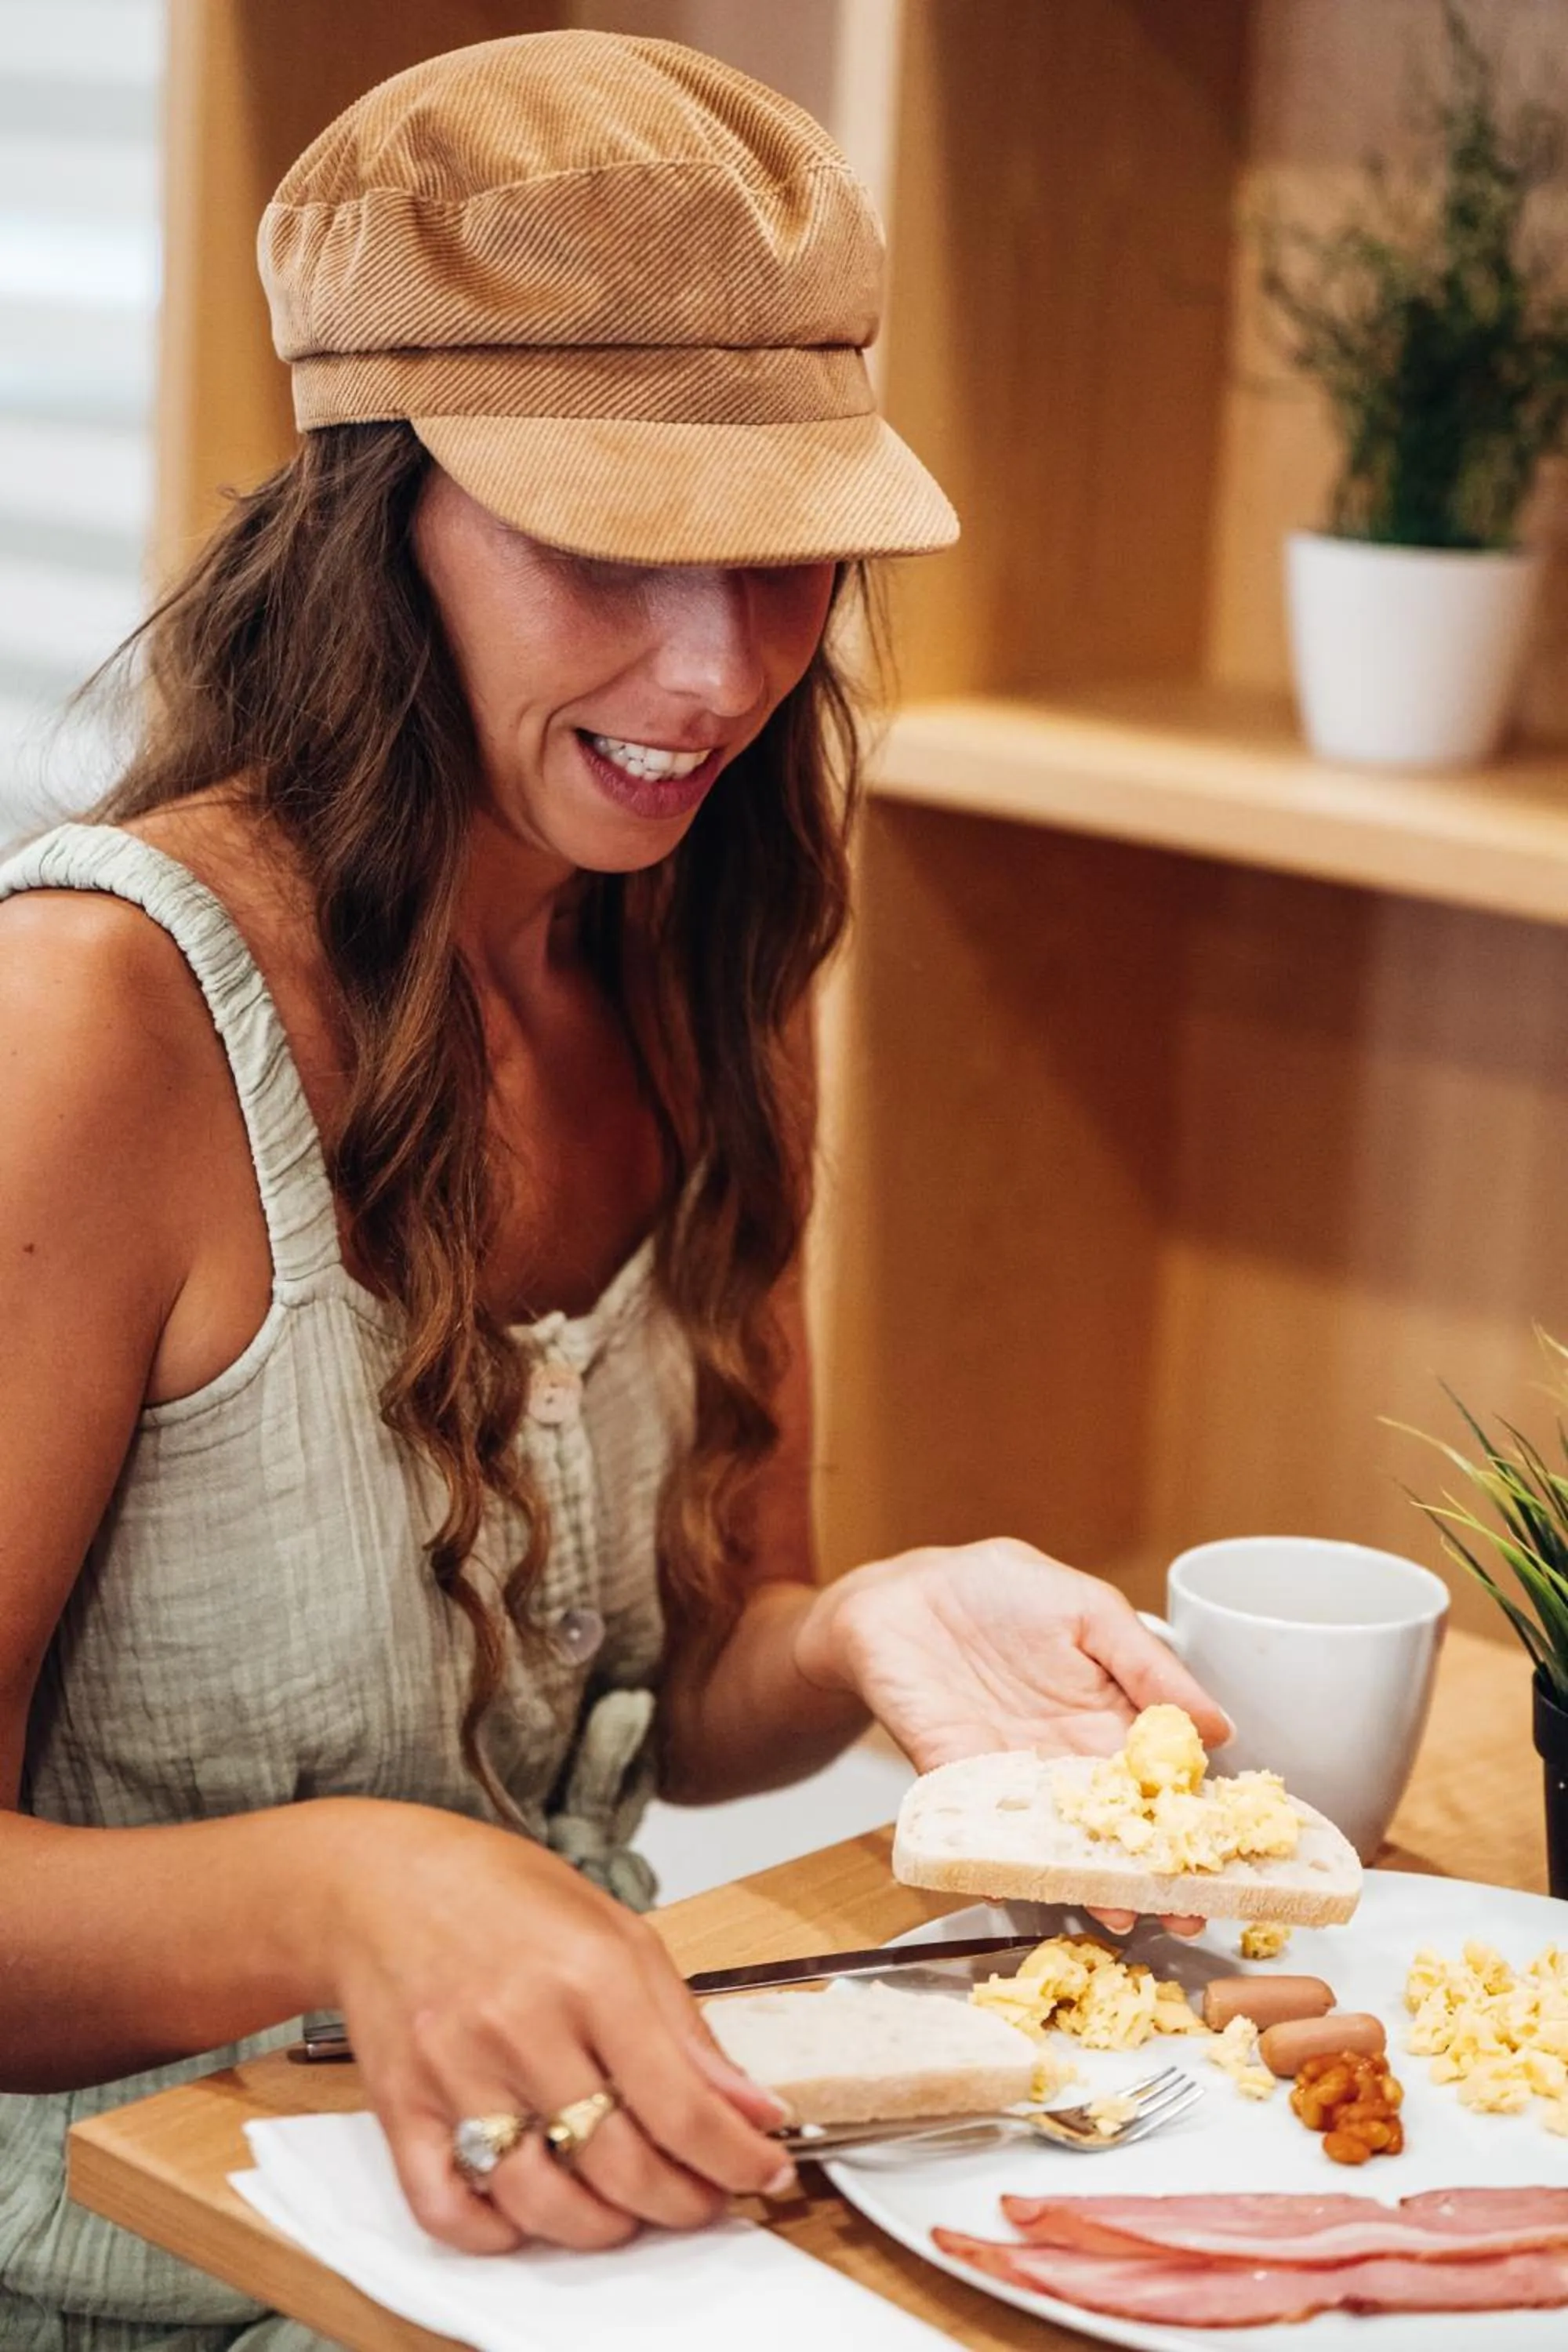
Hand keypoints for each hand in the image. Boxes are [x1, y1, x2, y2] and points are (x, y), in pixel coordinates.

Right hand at [317, 1801, 790, 2253]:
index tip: (764, 2173)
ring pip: (539, 2198)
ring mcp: (454, 2071)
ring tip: (631, 2212)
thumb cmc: (504, 1894)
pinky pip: (445, 2206)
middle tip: (705, 2200)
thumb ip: (684, 2028)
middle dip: (681, 2201)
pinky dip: (493, 2233)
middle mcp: (520, 2025)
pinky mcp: (401, 2105)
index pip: (679, 2103)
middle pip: (617, 2163)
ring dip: (601, 2227)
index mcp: (589, 1973)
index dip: (733, 2156)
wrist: (383, 1882)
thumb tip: (748, 2105)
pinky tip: (532, 2216)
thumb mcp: (619, 1932)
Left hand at [793, 1537, 1234, 1934]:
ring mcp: (1012, 1778)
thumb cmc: (1001, 1592)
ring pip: (1059, 1842)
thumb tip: (1219, 1725)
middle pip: (1118, 1829)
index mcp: (1109, 1721)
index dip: (1195, 1824)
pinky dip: (996, 1863)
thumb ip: (1149, 1664)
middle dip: (1152, 1876)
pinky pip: (981, 1830)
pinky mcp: (954, 1779)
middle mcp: (1066, 1761)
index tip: (1227, 1862)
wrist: (906, 1594)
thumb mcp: (1091, 1611)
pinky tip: (1016, 1887)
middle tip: (1184, 1917)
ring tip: (1117, 1915)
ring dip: (1087, 1883)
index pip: (1162, 1785)